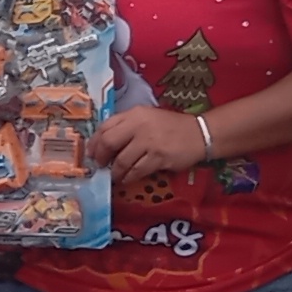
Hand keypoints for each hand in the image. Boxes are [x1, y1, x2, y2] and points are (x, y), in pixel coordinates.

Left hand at [88, 105, 214, 177]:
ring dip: (115, 171)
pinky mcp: (159, 157)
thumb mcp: (147, 117)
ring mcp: (149, 142)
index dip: (94, 142)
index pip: (105, 126)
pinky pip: (137, 171)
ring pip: (122, 160)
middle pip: (109, 142)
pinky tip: (127, 178)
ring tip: (115, 175)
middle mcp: (140, 125)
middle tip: (101, 165)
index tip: (91, 153)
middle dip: (101, 157)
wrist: (200, 133)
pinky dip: (129, 177)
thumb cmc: (171, 127)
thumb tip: (103, 144)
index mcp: (135, 114)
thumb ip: (127, 126)